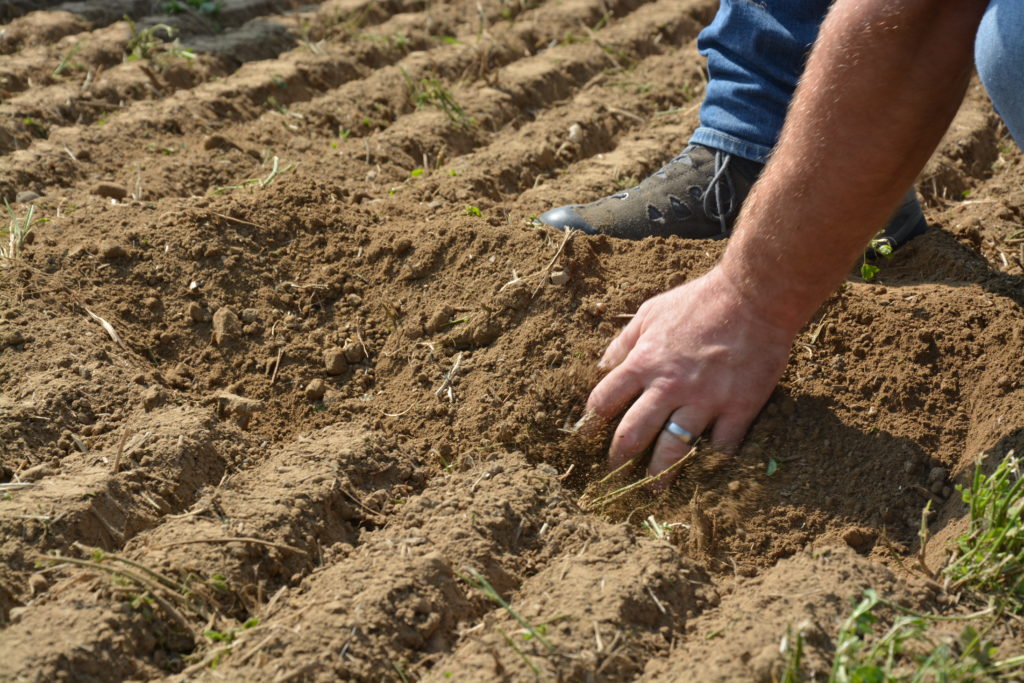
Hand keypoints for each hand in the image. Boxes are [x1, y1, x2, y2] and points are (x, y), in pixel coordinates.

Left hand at [586, 267, 795, 488]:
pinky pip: (721, 446)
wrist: (754, 297)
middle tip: (613, 474)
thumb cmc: (699, 302)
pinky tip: (706, 467)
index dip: (591, 422)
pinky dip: (714, 459)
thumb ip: (625, 342)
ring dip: (660, 475)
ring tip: (653, 491)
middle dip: (618, 459)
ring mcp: (704, 401)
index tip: (586, 436)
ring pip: (673, 451)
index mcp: (644, 363)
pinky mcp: (738, 408)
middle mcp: (669, 387)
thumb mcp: (651, 312)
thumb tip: (602, 366)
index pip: (604, 402)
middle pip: (632, 435)